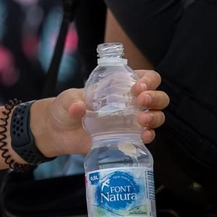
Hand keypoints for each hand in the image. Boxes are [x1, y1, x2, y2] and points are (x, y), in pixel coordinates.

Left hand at [33, 70, 169, 158]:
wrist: (57, 131)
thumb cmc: (65, 107)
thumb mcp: (66, 99)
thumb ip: (72, 101)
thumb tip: (79, 107)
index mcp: (119, 86)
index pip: (146, 78)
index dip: (149, 80)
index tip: (139, 86)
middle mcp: (130, 103)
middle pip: (158, 97)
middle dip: (155, 97)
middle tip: (141, 100)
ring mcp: (131, 122)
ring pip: (156, 116)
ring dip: (154, 117)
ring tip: (142, 120)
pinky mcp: (127, 138)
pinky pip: (146, 137)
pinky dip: (149, 136)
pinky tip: (144, 136)